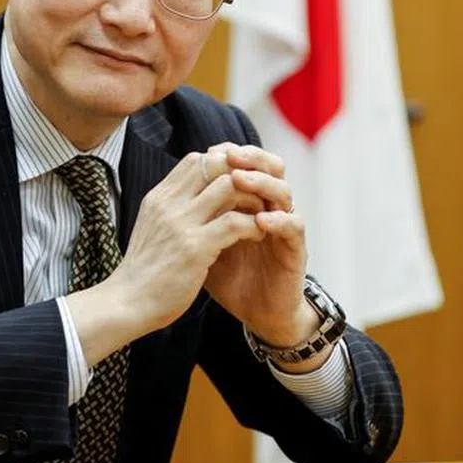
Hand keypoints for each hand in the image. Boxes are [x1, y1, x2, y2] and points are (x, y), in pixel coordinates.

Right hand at [109, 151, 269, 332]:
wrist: (127, 303)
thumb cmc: (144, 271)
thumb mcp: (153, 227)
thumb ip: (173, 208)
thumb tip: (196, 193)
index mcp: (159, 197)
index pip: (196, 160)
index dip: (222, 167)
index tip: (238, 186)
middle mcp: (169, 203)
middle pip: (215, 165)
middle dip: (243, 178)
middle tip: (257, 196)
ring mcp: (181, 224)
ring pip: (229, 187)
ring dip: (251, 199)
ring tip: (260, 214)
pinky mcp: (195, 248)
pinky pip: (234, 222)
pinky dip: (253, 225)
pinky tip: (257, 235)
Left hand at [200, 144, 315, 347]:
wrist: (256, 312)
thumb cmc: (229, 277)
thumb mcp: (204, 243)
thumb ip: (195, 217)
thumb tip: (167, 192)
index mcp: (249, 202)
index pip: (246, 166)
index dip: (231, 155)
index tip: (211, 150)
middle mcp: (270, 208)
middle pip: (269, 169)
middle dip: (250, 158)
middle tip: (230, 155)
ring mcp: (284, 227)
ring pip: (283, 192)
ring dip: (261, 183)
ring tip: (239, 180)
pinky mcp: (296, 249)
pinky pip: (294, 226)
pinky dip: (279, 220)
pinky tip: (261, 220)